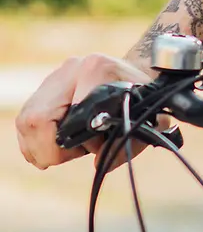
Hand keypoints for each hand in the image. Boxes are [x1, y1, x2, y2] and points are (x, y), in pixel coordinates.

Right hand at [14, 53, 151, 169]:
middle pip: (37, 119)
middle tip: (75, 152)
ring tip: (69, 146)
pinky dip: (35, 140)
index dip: (72, 143)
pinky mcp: (45, 88)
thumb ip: (126, 146)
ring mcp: (54, 77)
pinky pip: (25, 121)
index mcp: (96, 70)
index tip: (91, 147)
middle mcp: (70, 69)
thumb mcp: (148, 121)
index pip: (67, 116)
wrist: (141, 72)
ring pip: (27, 121)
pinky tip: (56, 143)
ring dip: (41, 145)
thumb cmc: (145, 98)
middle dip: (50, 148)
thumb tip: (98, 162)